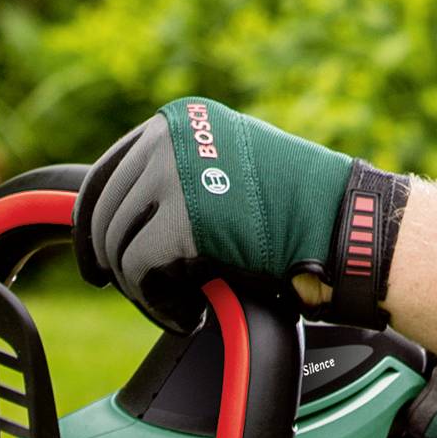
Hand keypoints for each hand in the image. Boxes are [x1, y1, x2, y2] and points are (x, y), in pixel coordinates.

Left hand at [73, 96, 409, 331]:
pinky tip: (188, 317)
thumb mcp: (228, 168)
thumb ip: (179, 176)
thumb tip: (125, 215)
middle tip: (134, 292)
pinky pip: (140, 274)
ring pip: (117, 245)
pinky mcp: (183, 223)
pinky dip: (158, 305)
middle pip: (104, 212)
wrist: (346, 224)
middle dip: (112, 261)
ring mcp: (174, 177)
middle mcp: (169, 138)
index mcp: (180, 120)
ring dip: (141, 288)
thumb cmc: (299, 207)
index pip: (105, 173)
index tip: (95, 256)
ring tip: (177, 306)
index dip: (91, 222)